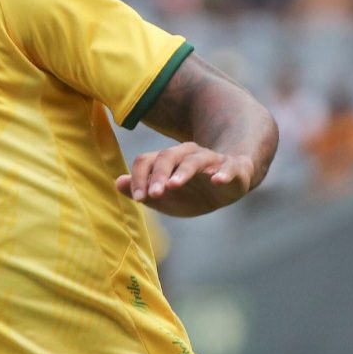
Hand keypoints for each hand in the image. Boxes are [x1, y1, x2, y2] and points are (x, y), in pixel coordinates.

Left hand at [115, 142, 253, 216]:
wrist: (230, 186)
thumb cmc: (193, 192)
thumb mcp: (166, 197)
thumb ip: (143, 191)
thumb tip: (118, 183)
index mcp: (167, 160)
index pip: (146, 161)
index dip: (139, 178)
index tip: (138, 198)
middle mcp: (186, 154)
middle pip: (167, 157)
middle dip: (158, 175)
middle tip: (154, 194)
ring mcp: (211, 159)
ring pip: (194, 160)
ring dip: (183, 172)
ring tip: (174, 185)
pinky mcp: (234, 167)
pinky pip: (229, 167)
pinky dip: (223, 173)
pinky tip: (217, 180)